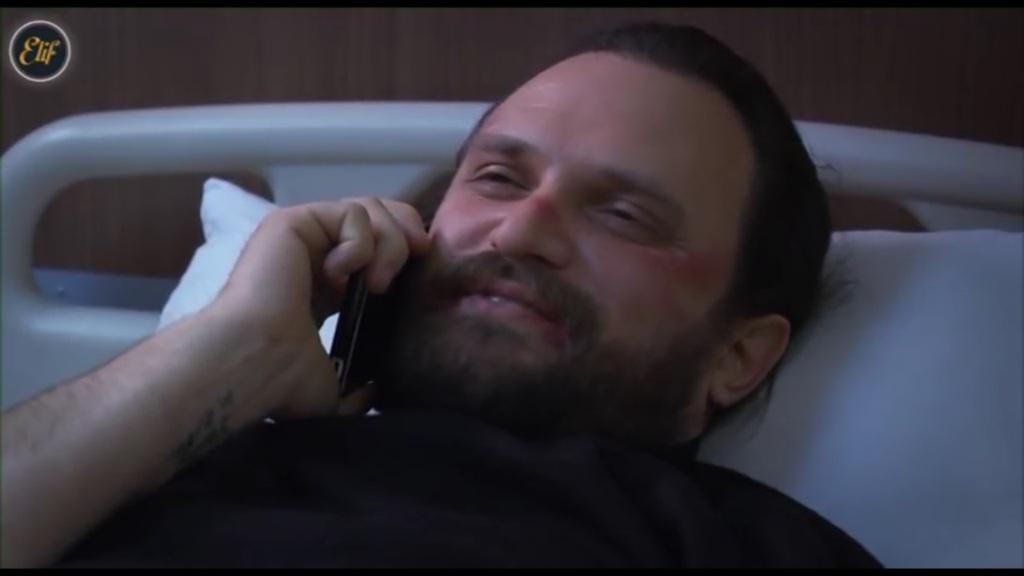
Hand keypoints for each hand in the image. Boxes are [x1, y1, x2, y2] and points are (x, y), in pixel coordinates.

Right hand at [213, 197, 429, 419]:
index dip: (404, 252)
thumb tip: (369, 392)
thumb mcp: (334, 391)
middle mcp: (316, 257)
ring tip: (376, 283)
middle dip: (406, 232)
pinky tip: (340, 274)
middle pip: (378, 215)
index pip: (376, 248)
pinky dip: (359, 241)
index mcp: (327, 288)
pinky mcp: (293, 222)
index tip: (421, 276)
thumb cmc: (285, 380)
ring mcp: (304, 237)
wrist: (258, 362)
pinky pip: (349, 212)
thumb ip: (356, 392)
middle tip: (417, 259)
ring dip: (388, 242)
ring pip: (369, 209)